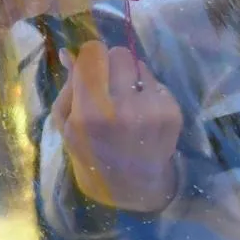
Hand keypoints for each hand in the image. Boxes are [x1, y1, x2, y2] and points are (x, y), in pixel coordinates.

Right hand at [51, 41, 182, 211]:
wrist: (130, 186)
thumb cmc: (91, 152)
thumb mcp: (67, 124)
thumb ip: (68, 87)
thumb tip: (68, 53)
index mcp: (89, 113)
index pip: (93, 54)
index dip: (90, 57)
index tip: (91, 67)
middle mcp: (122, 109)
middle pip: (119, 53)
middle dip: (113, 64)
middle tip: (110, 84)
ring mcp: (151, 111)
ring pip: (140, 66)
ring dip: (131, 78)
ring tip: (127, 103)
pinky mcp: (172, 113)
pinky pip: (156, 83)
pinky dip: (148, 93)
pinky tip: (143, 113)